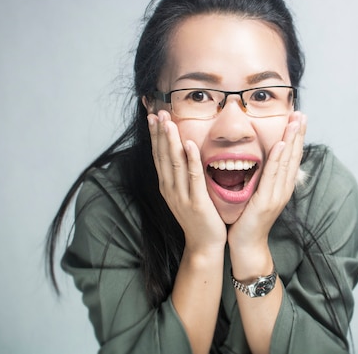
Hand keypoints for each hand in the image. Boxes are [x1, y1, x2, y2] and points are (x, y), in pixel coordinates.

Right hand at [147, 110, 226, 252]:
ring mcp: (182, 196)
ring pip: (174, 164)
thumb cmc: (199, 218)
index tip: (152, 115)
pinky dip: (190, 159)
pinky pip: (193, 177)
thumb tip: (184, 152)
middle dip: (160, 133)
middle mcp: (170, 189)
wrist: (204, 245)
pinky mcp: (197, 202)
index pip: (158, 155)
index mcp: (167, 186)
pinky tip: (189, 144)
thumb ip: (183, 175)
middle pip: (162, 156)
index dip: (155, 135)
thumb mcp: (186, 194)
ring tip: (168, 122)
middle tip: (157, 111)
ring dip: (170, 141)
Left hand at [228, 111, 306, 251]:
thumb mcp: (258, 194)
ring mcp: (277, 194)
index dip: (296, 137)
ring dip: (291, 140)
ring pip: (287, 162)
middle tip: (301, 113)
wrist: (247, 244)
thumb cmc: (249, 219)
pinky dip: (279, 160)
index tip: (298, 118)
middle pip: (294, 156)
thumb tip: (262, 161)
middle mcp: (284, 188)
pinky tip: (282, 145)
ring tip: (295, 122)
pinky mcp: (267, 200)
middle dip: (298, 134)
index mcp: (282, 186)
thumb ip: (263, 178)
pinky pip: (274, 176)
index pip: (292, 157)